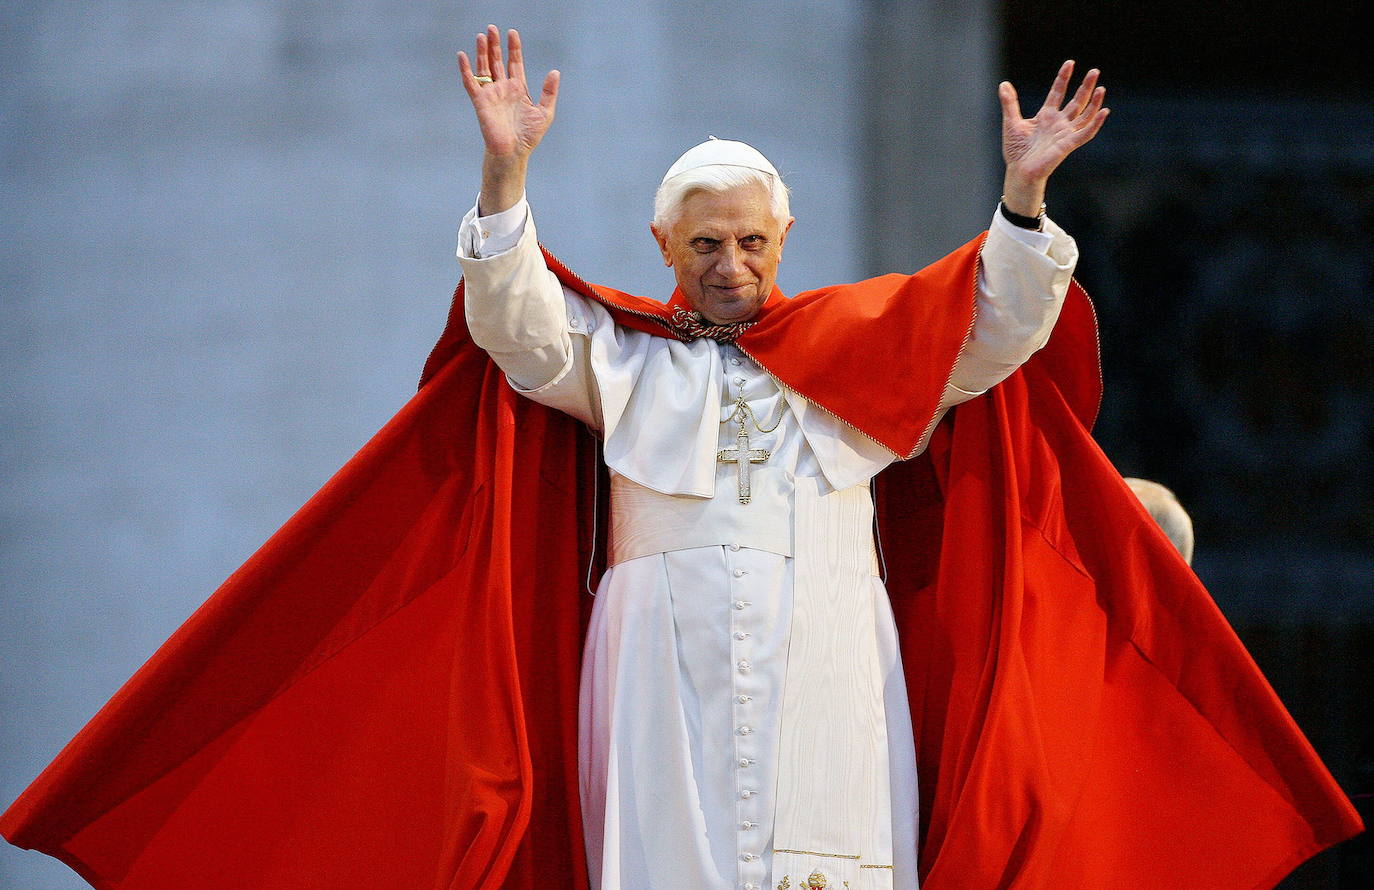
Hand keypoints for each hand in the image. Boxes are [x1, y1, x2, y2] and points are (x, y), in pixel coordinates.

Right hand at [457, 26, 559, 213]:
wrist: (514, 152)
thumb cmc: (529, 136)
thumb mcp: (545, 112)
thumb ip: (549, 92)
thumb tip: (555, 72)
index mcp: (518, 89)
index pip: (515, 63)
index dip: (514, 48)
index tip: (512, 33)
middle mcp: (503, 88)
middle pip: (497, 61)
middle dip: (495, 45)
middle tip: (492, 28)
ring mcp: (491, 94)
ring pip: (484, 68)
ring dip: (482, 52)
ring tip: (482, 36)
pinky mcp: (480, 101)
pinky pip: (471, 82)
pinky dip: (466, 70)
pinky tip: (463, 56)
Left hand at [997, 61, 1107, 215]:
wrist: (1019, 172)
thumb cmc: (1016, 151)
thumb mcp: (1011, 122)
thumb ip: (1010, 103)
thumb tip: (1003, 84)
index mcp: (1046, 116)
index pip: (1058, 93)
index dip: (1063, 78)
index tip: (1070, 63)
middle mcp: (1059, 123)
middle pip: (1076, 101)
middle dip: (1086, 86)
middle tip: (1095, 71)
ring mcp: (1065, 133)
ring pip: (1085, 115)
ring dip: (1094, 102)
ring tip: (1101, 88)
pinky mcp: (1068, 144)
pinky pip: (1086, 133)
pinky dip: (1096, 123)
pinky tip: (1104, 111)